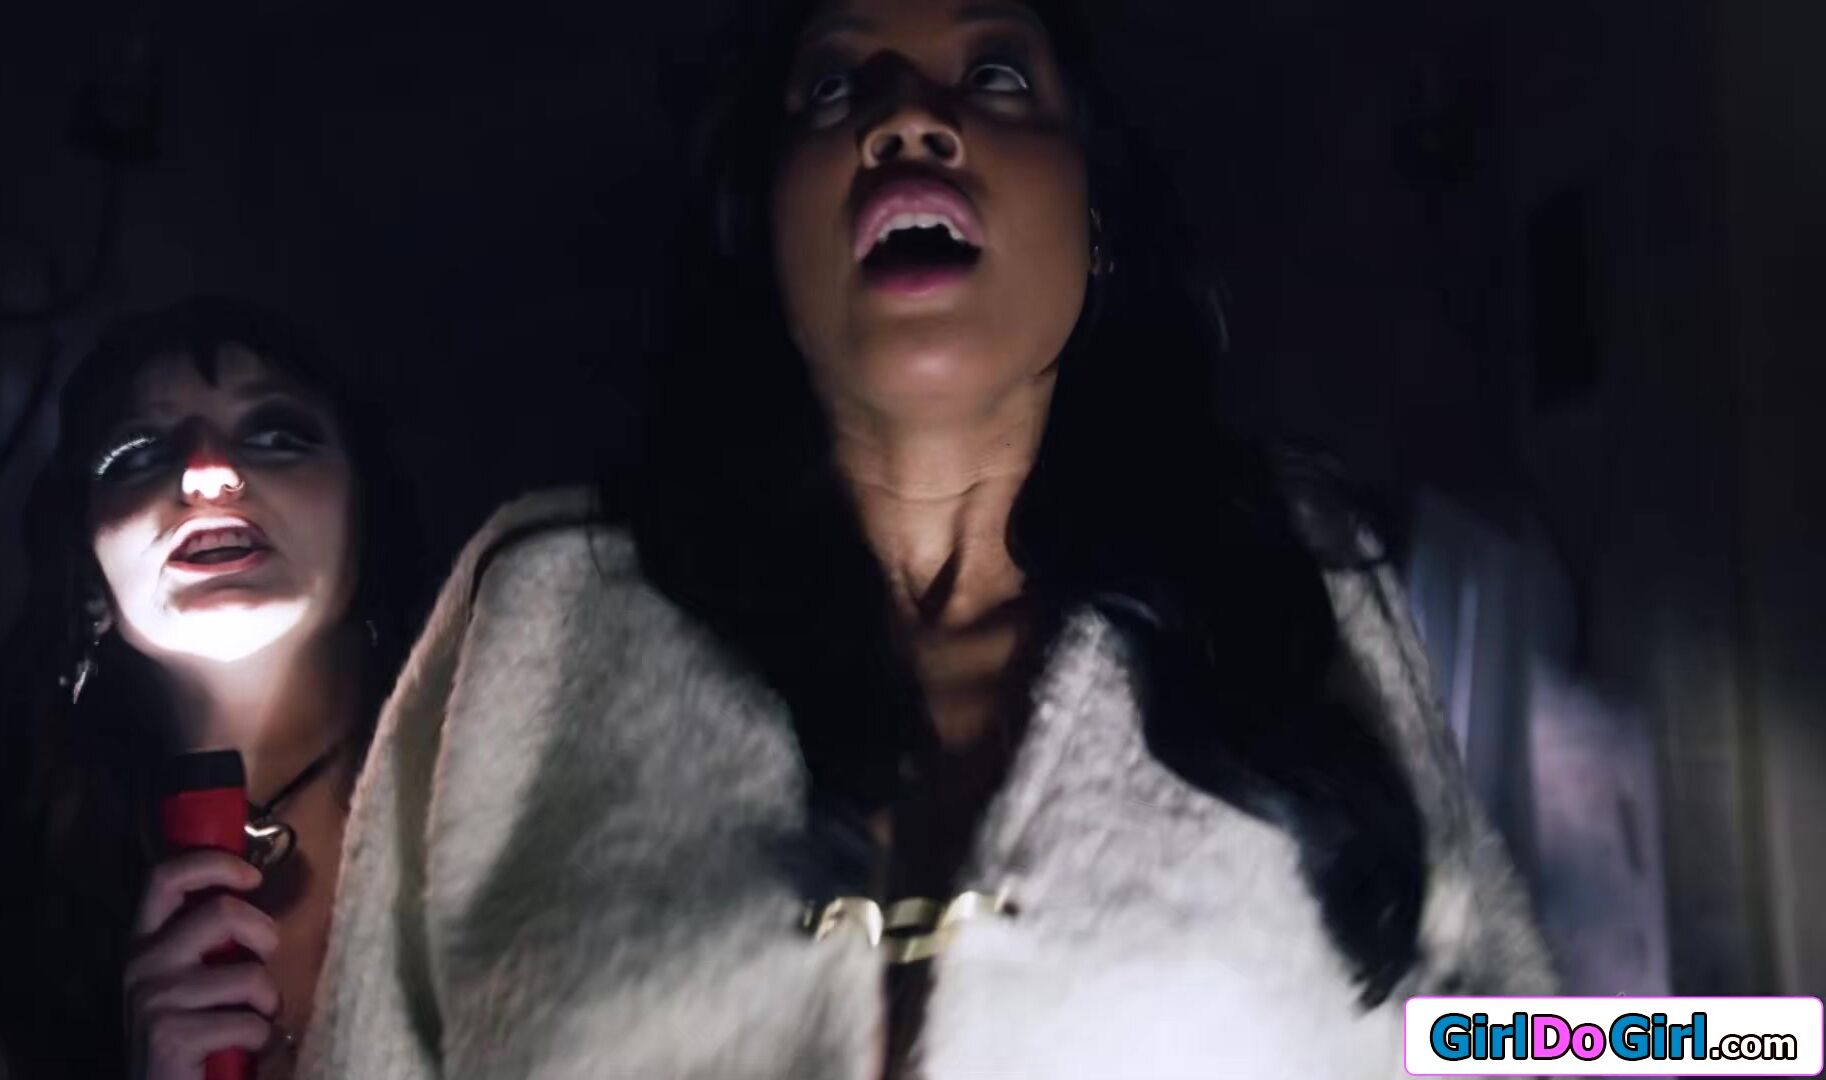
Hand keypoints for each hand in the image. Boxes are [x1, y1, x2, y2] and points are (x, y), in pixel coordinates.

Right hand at [123, 850, 278, 1078]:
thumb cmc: (191, 1028)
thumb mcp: (193, 973)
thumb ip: (210, 937)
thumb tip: (250, 891)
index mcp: (144, 940)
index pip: (164, 876)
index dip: (214, 864)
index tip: (252, 878)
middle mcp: (141, 964)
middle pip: (221, 912)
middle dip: (265, 933)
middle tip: (267, 959)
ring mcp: (152, 1000)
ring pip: (249, 974)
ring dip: (268, 1001)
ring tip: (256, 1017)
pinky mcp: (170, 1036)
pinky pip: (249, 1022)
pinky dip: (262, 1037)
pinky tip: (245, 1047)